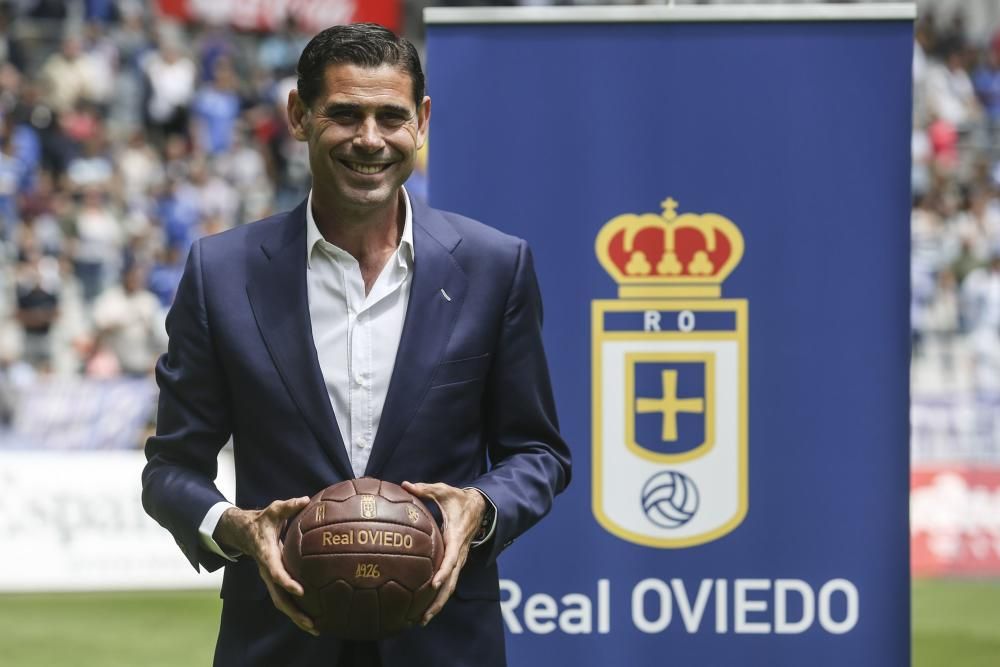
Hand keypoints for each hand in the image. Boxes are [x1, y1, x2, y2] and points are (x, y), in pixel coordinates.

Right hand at [214, 497, 318, 635]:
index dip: (287, 582)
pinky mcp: (276, 582)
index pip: (276, 573)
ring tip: (316, 628)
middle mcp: (268, 572)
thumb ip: (288, 506)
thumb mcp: (273, 510)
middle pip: (279, 598)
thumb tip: (304, 499)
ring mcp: (271, 580)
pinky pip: (285, 599)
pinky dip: (297, 610)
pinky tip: (313, 617)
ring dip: (297, 617)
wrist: (244, 533)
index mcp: (267, 556)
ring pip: (282, 603)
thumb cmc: (262, 521)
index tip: (301, 591)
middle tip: (312, 624)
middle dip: (295, 612)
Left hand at [401, 481, 485, 625]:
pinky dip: (439, 596)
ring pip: (450, 587)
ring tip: (422, 620)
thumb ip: (426, 489)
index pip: (451, 559)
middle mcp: (460, 554)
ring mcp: (459, 560)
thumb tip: (405, 485)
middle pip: (451, 582)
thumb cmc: (459, 499)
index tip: (432, 584)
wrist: (480, 506)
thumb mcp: (444, 491)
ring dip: (438, 604)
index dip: (443, 572)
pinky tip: (425, 607)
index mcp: (457, 538)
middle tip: (423, 617)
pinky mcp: (456, 563)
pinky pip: (449, 582)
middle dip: (438, 601)